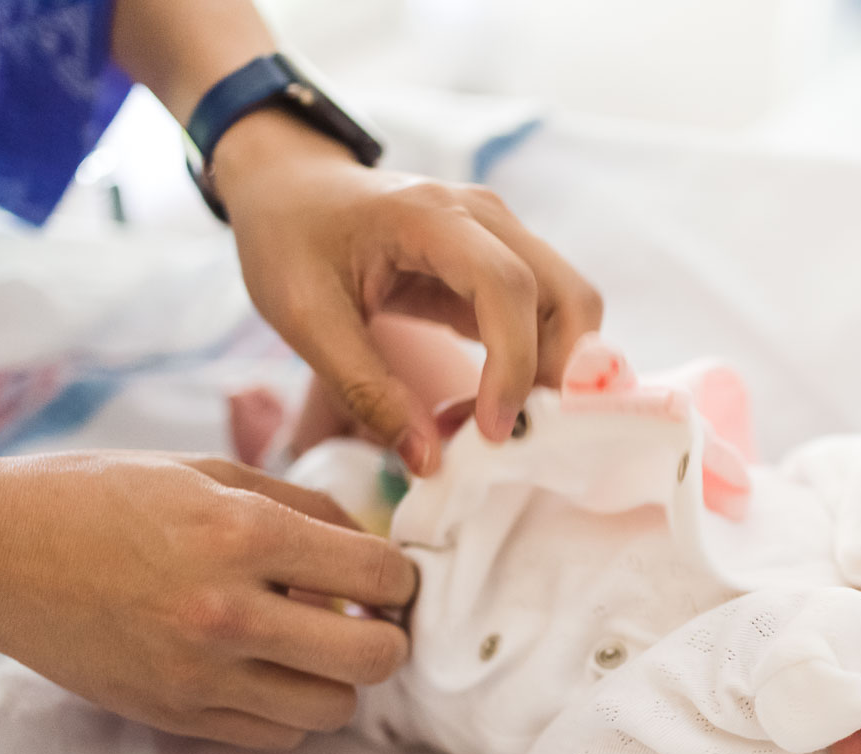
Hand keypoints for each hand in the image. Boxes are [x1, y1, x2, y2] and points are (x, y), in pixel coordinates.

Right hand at [0, 452, 418, 748]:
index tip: (386, 574)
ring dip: (340, 680)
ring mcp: (200, 674)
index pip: (379, 576)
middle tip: (368, 618)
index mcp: (242, 534)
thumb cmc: (100, 497)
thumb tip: (373, 543)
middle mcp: (227, 612)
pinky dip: (291, 710)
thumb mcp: (207, 471)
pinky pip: (277, 737)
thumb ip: (302, 508)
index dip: (399, 577)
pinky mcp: (175, 716)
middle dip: (387, 637)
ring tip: (315, 646)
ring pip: (333, 710)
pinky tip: (271, 672)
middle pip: (373, 659)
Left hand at [211, 111, 604, 474]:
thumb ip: (366, 390)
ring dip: (554, 375)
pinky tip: (489, 404)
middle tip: (520, 435)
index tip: (492, 431)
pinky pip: (546, 318)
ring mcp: (502, 238)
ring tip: (496, 422)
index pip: (508, 287)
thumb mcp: (305, 318)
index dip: (514, 364)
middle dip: (562, 375)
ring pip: (572, 309)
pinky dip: (536, 366)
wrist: (290, 185)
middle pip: (570, 296)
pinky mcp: (502, 264)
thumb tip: (428, 461)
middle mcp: (485, 218)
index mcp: (432, 217)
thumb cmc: (289, 238)